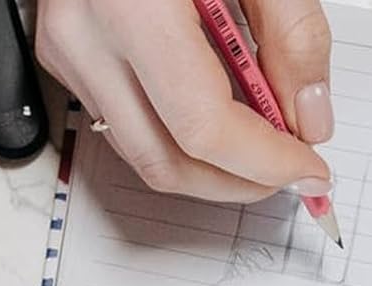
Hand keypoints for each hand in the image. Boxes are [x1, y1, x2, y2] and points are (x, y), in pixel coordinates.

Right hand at [34, 0, 333, 201]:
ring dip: (206, 165)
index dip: (261, 161)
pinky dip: (176, 131)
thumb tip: (308, 114)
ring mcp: (66, 50)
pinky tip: (220, 113)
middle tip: (288, 173)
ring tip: (260, 146)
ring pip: (139, 151)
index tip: (308, 168)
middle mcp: (86, 36)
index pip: (201, 124)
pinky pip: (124, 118)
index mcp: (133, 5)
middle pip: (163, 160)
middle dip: (232, 183)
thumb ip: (290, 31)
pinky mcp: (64, 51)